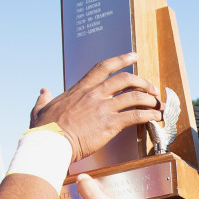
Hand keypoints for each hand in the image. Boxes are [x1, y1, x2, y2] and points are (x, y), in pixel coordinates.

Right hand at [32, 53, 162, 162]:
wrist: (50, 142)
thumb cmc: (44, 130)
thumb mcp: (41, 109)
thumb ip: (44, 99)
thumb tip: (43, 91)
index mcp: (81, 88)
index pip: (104, 67)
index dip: (121, 59)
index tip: (134, 56)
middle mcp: (95, 94)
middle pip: (126, 79)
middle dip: (143, 82)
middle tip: (152, 88)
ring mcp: (103, 108)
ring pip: (134, 96)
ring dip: (150, 99)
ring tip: (157, 104)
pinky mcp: (110, 124)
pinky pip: (135, 115)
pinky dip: (148, 115)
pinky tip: (154, 117)